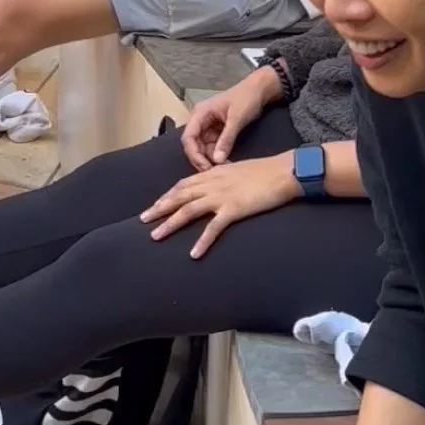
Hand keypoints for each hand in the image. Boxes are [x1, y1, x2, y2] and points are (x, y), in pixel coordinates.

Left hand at [142, 153, 299, 256]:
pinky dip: (202, 240)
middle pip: (179, 196)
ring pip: (189, 210)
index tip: (154, 205)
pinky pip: (214, 227)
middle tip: (142, 220)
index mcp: (212, 173)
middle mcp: (212, 183)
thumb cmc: (263, 171)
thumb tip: (214, 185)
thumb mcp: (236, 170)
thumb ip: (222, 178)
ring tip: (155, 236)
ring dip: (170, 224)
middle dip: (159, 208)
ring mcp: (221, 196)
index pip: (183, 184)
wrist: (282, 171)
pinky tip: (193, 253)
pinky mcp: (234, 209)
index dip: (167, 195)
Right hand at [181, 67, 283, 170]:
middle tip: (213, 172)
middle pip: (194, 145)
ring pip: (203, 148)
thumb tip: (217, 160)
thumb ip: (226, 139)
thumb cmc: (246, 99)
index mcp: (200, 113)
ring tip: (223, 169)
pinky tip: (226, 162)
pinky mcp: (217, 131)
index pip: (188, 137)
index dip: (194, 154)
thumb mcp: (236, 119)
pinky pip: (213, 146)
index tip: (205, 167)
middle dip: (201, 159)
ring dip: (210, 159)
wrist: (259, 91)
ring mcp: (209, 126)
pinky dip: (218, 155)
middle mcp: (201, 120)